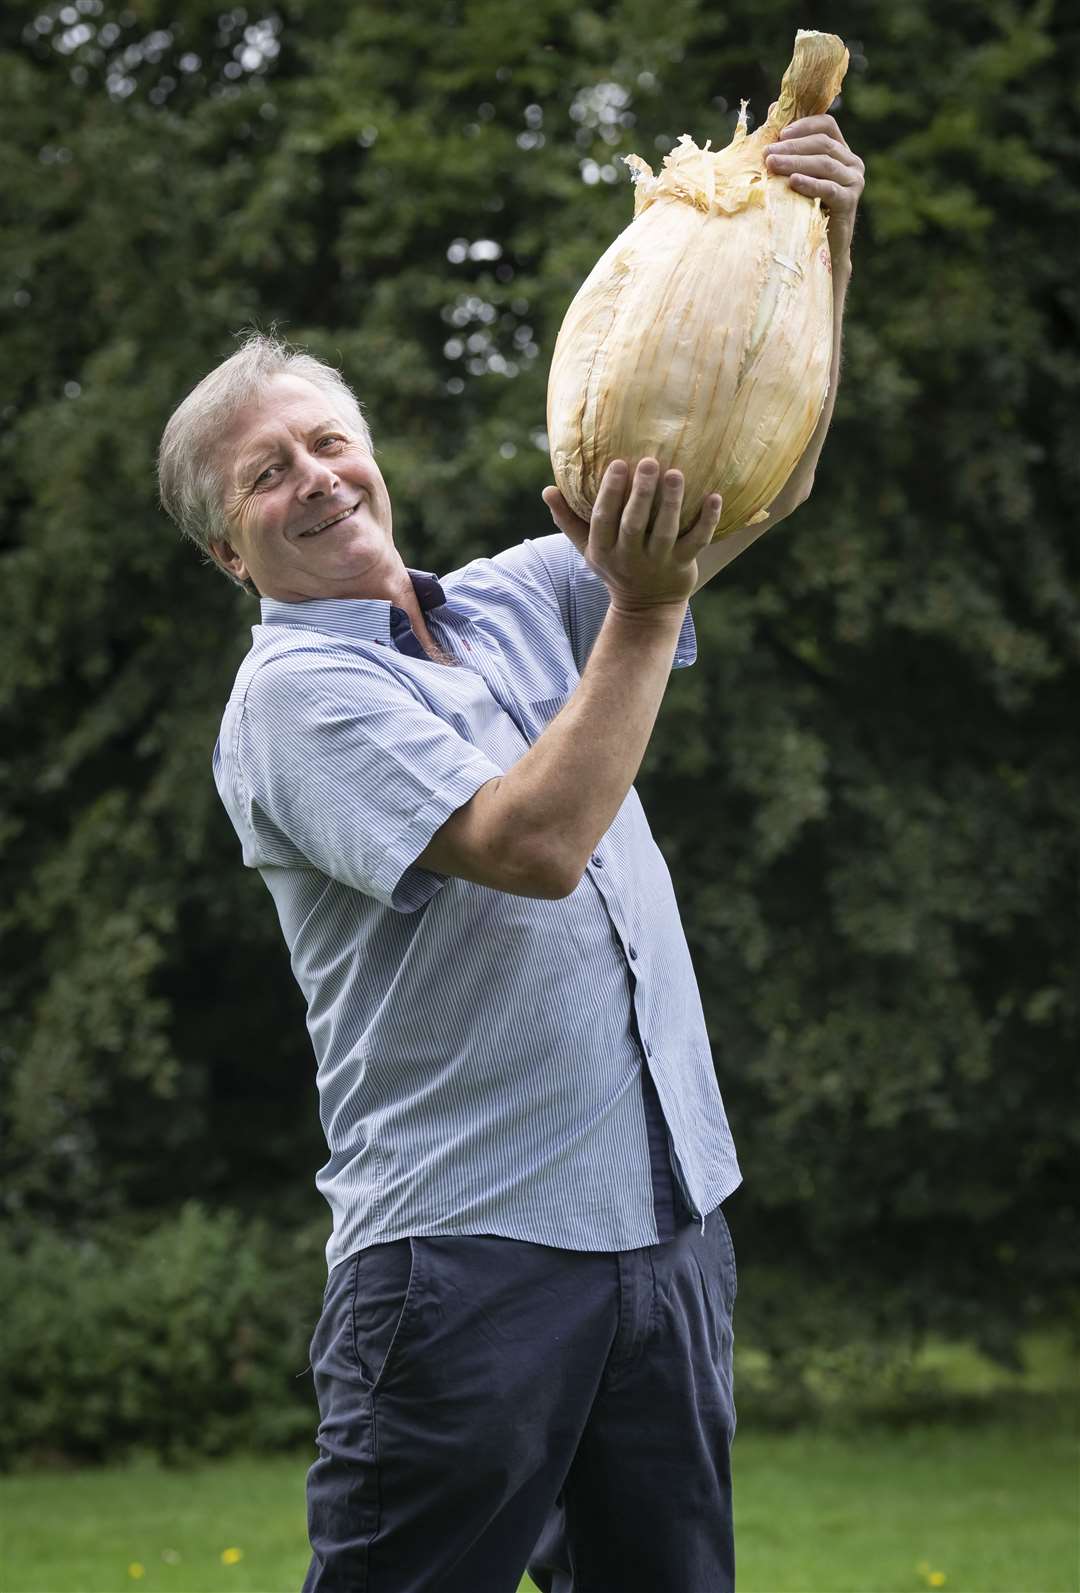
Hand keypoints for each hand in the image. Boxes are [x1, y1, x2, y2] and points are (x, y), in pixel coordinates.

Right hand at [542, 458, 720, 613]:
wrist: (645, 608)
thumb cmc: (615, 566)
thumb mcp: (588, 548)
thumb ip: (569, 520)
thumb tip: (547, 490)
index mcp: (603, 550)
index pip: (603, 519)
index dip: (610, 492)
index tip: (618, 464)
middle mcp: (629, 557)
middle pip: (634, 524)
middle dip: (640, 494)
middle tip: (649, 462)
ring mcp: (658, 563)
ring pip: (665, 532)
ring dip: (671, 503)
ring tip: (676, 474)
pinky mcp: (682, 566)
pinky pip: (697, 542)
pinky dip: (707, 521)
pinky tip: (714, 497)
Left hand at [764, 114, 864, 264]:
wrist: (822, 247)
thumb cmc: (805, 208)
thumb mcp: (796, 174)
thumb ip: (788, 146)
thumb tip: (771, 108)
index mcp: (841, 151)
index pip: (827, 125)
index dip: (804, 125)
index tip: (780, 133)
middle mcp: (852, 163)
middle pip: (823, 144)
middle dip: (792, 147)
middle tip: (767, 153)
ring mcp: (854, 182)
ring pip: (824, 164)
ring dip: (795, 162)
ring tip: (772, 165)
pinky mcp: (850, 201)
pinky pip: (829, 188)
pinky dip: (810, 183)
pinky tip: (793, 182)